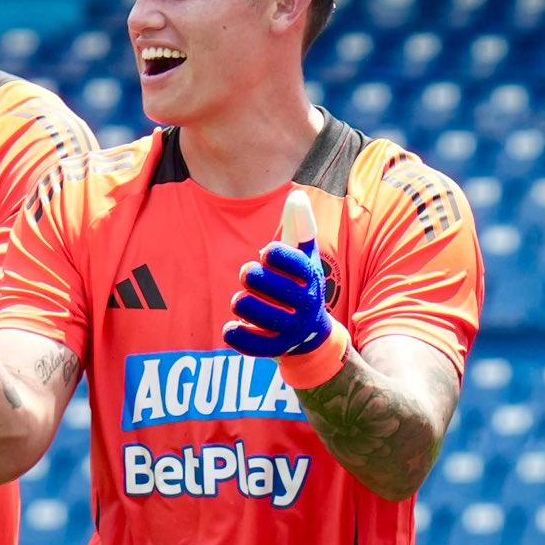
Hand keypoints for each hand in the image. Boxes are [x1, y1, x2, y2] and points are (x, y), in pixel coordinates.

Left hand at [224, 190, 335, 357]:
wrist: (311, 334)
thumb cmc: (300, 285)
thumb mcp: (305, 256)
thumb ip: (301, 226)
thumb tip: (297, 196)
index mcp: (311, 277)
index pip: (290, 259)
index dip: (272, 254)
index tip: (266, 254)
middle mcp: (306, 303)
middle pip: (263, 282)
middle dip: (249, 275)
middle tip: (249, 276)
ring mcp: (292, 328)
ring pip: (250, 310)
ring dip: (240, 302)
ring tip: (242, 301)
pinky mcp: (278, 348)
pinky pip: (250, 343)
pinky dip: (236, 334)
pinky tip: (232, 326)